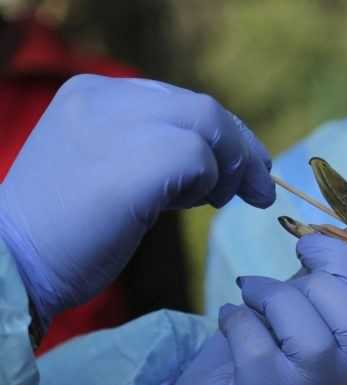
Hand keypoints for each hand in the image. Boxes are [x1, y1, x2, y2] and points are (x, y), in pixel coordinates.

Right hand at [0, 74, 274, 326]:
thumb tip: (214, 160)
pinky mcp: (138, 161)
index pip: (178, 101)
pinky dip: (211, 182)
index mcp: (91, 94)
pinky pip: (200, 158)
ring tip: (220, 201)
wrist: (15, 266)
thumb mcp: (105, 170)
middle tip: (261, 187)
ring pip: (209, 127)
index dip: (222, 133)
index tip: (247, 164)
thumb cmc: (62, 234)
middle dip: (241, 148)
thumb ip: (149, 150)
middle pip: (202, 109)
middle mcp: (105, 98)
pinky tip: (197, 205)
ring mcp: (119, 124)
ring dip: (231, 168)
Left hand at [156, 234, 346, 384]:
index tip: (310, 244)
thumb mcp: (302, 315)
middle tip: (284, 274)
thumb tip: (327, 235)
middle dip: (317, 282)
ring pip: (310, 338)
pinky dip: (238, 319)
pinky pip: (258, 347)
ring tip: (250, 294)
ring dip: (273, 297)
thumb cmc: (265, 354)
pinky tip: (229, 318)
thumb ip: (322, 283)